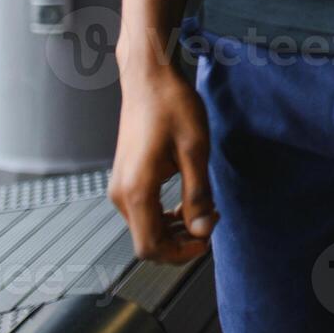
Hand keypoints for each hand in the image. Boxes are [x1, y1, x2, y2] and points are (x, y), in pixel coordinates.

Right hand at [108, 62, 216, 262]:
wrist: (149, 78)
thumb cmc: (172, 105)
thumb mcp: (195, 150)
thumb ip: (198, 193)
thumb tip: (202, 230)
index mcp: (137, 190)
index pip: (150, 248)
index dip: (180, 253)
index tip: (207, 239)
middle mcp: (122, 194)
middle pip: (147, 242)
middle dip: (182, 241)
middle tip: (212, 219)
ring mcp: (121, 186)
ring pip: (146, 228)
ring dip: (176, 229)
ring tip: (205, 210)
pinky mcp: (127, 178)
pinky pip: (145, 211)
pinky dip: (167, 215)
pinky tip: (188, 202)